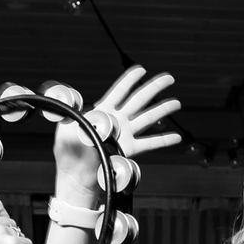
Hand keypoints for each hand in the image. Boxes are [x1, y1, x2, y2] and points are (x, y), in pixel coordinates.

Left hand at [53, 65, 182, 199]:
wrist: (76, 174)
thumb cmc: (68, 151)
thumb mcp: (66, 126)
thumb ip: (75, 113)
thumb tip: (82, 106)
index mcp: (102, 111)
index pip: (118, 91)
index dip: (130, 80)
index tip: (141, 69)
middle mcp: (117, 120)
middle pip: (139, 100)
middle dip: (154, 88)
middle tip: (169, 78)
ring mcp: (124, 134)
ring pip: (147, 118)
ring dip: (162, 109)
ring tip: (176, 102)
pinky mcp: (129, 150)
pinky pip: (149, 144)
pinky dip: (163, 140)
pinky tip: (176, 138)